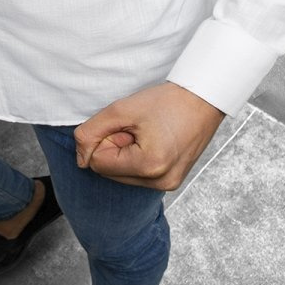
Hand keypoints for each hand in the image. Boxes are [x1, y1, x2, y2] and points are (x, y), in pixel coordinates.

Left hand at [74, 83, 225, 190]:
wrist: (203, 99)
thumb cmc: (168, 101)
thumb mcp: (121, 109)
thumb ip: (91, 132)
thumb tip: (80, 158)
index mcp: (149, 166)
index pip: (98, 163)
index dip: (106, 139)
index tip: (127, 125)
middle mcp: (160, 182)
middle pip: (109, 172)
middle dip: (117, 147)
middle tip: (139, 128)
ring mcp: (168, 184)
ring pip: (122, 174)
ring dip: (127, 153)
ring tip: (149, 133)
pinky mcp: (172, 181)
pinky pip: (138, 175)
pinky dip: (139, 158)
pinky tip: (156, 141)